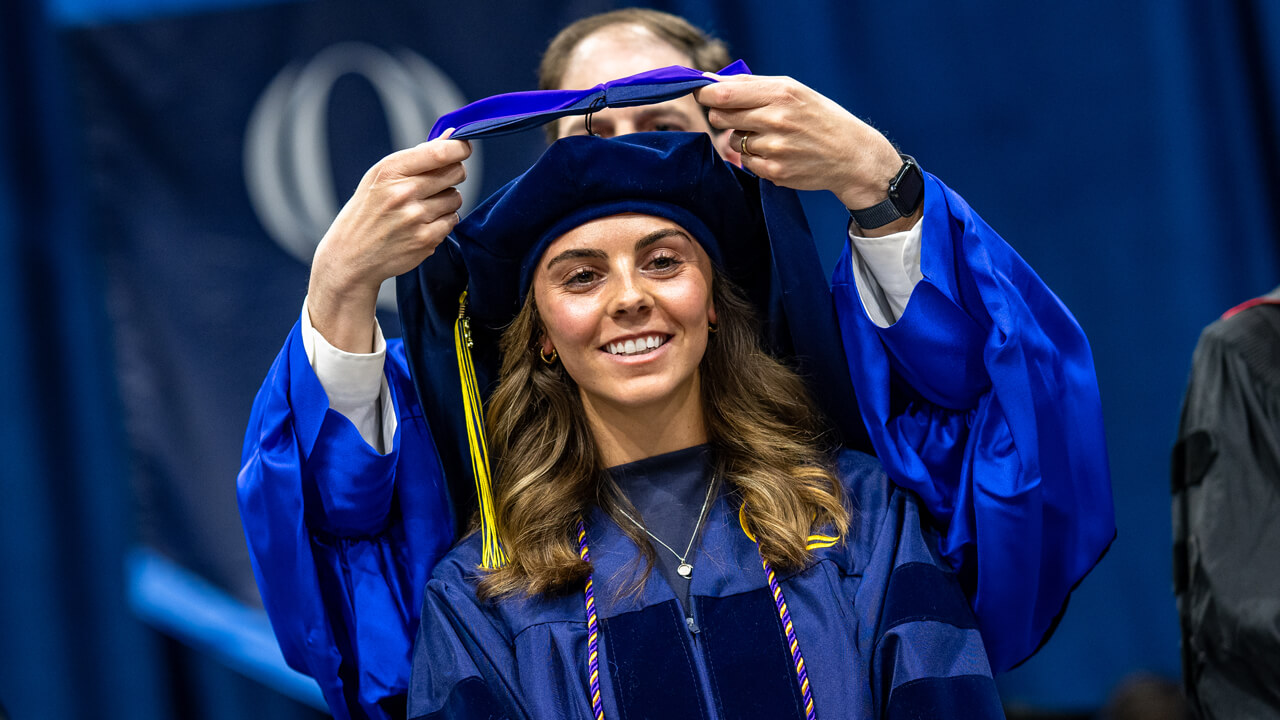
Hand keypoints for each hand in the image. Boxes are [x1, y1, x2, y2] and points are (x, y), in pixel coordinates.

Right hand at [308, 132, 470, 351]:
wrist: (351, 255)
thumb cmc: (368, 210)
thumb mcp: (381, 177)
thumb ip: (419, 155)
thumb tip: (452, 135)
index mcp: (390, 171)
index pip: (440, 152)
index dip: (459, 148)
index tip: (464, 148)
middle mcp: (403, 193)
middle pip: (455, 172)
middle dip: (453, 173)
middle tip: (439, 181)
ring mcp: (415, 218)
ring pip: (455, 198)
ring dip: (446, 200)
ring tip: (424, 206)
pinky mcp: (425, 240)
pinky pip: (452, 220)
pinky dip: (443, 221)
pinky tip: (424, 224)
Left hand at [693, 75, 915, 233]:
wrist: (850, 155)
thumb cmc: (819, 117)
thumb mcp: (794, 90)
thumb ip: (752, 85)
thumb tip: (710, 82)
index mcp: (781, 93)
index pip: (723, 93)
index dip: (704, 93)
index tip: (700, 93)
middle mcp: (776, 119)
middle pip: (721, 116)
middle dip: (723, 115)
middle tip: (742, 116)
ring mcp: (774, 148)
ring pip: (733, 140)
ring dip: (744, 138)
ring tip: (772, 136)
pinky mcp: (774, 172)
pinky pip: (746, 162)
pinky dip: (755, 157)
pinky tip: (778, 153)